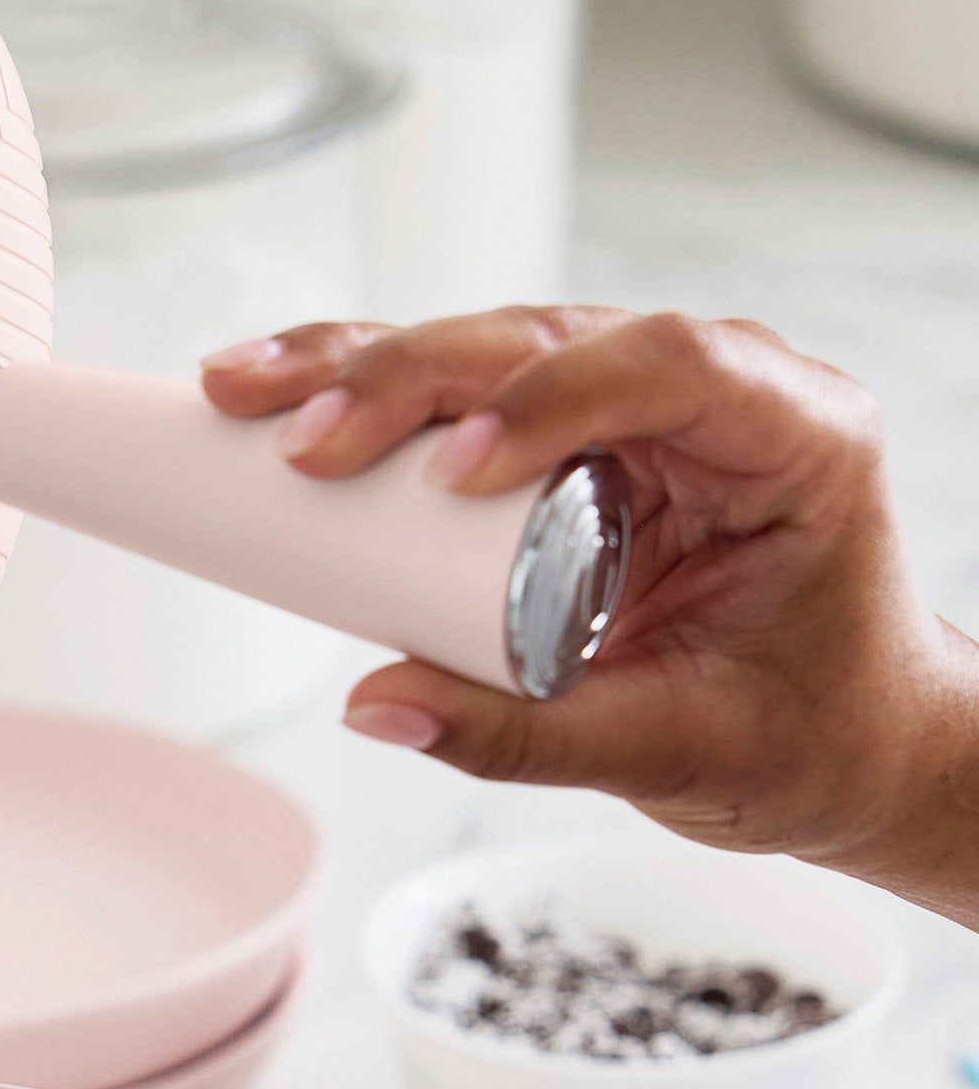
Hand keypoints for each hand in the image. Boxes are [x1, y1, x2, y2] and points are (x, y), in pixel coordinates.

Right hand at [201, 308, 978, 923]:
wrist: (839, 744)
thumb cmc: (801, 736)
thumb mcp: (671, 750)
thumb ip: (522, 736)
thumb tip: (377, 708)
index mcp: (794, 439)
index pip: (668, 367)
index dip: (553, 399)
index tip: (452, 473)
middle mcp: (719, 396)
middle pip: (550, 337)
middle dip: (413, 376)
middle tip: (301, 434)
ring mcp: (636, 411)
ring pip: (493, 347)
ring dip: (367, 365)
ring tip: (250, 393)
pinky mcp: (570, 444)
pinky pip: (467, 397)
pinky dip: (375, 396)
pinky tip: (285, 398)